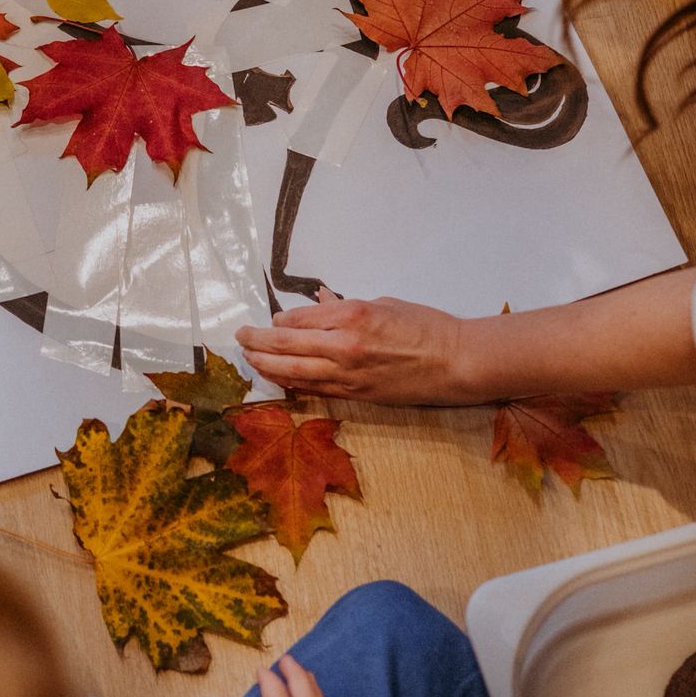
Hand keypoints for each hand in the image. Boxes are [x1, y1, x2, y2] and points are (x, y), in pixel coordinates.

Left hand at [237, 289, 478, 402]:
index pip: (299, 318)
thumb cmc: (425, 327)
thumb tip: (319, 301)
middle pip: (286, 345)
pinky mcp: (355, 395)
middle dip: (258, 341)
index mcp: (351, 315)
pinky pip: (313, 389)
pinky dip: (291, 382)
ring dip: (266, 364)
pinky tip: (278, 377)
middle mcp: (343, 345)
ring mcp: (347, 374)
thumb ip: (345, 306)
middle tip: (241, 336)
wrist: (454, 362)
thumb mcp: (383, 303)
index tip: (272, 318)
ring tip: (248, 358)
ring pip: (293, 371)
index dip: (280, 319)